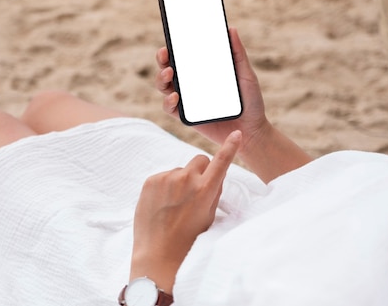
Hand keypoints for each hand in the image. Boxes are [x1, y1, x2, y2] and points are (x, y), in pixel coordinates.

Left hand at [129, 130, 241, 292]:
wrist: (158, 254)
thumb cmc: (188, 239)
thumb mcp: (209, 216)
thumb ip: (214, 192)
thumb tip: (217, 174)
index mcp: (205, 190)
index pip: (221, 162)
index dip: (230, 147)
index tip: (236, 134)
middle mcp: (186, 179)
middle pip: (200, 160)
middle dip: (201, 171)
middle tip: (195, 191)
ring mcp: (166, 178)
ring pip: (181, 170)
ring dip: (181, 181)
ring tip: (175, 205)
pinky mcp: (151, 180)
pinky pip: (164, 176)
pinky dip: (165, 186)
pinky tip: (163, 204)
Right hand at [155, 28, 268, 150]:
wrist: (252, 130)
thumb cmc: (250, 102)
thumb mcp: (246, 75)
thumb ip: (238, 54)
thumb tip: (230, 29)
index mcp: (201, 71)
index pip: (183, 56)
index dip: (173, 46)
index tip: (171, 38)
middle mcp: (190, 84)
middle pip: (168, 68)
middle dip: (162, 59)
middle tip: (165, 54)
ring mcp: (186, 100)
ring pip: (164, 86)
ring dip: (161, 78)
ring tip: (169, 73)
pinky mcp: (185, 117)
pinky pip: (169, 108)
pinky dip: (167, 101)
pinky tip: (175, 96)